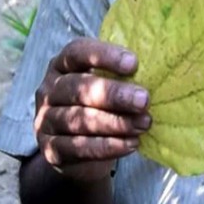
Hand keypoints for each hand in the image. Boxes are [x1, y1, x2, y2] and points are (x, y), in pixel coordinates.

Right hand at [33, 38, 150, 181]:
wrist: (79, 150)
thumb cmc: (100, 105)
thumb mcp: (107, 84)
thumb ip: (122, 75)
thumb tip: (157, 69)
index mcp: (62, 65)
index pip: (77, 53)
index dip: (104, 56)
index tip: (134, 63)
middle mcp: (49, 90)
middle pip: (78, 88)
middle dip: (114, 94)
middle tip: (144, 100)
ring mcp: (46, 121)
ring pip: (79, 120)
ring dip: (115, 123)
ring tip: (143, 124)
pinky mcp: (50, 150)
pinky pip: (79, 148)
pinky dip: (107, 147)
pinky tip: (131, 144)